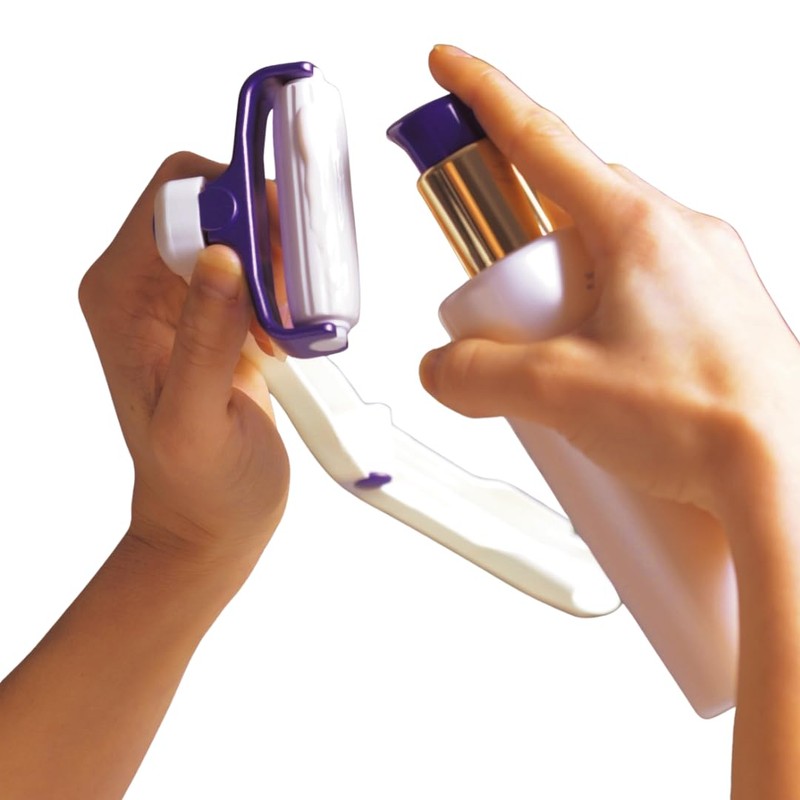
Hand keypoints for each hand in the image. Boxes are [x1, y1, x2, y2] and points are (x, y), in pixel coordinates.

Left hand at [79, 152, 288, 562]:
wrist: (209, 520)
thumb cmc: (198, 486)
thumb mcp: (198, 419)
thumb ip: (205, 339)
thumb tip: (223, 256)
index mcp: (121, 295)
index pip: (173, 199)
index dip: (233, 204)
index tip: (283, 245)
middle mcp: (144, 286)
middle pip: (211, 203)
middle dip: (266, 230)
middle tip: (298, 283)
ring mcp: (182, 299)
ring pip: (241, 232)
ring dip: (281, 261)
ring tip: (292, 319)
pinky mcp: (217, 317)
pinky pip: (258, 269)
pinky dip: (286, 287)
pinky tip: (289, 333)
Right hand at [419, 47, 799, 799]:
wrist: (792, 480)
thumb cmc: (708, 423)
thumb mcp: (559, 394)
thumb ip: (474, 373)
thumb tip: (443, 366)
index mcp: (634, 228)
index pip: (540, 141)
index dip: (484, 96)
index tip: (449, 67)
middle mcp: (674, 236)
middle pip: (561, 218)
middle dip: (520, 267)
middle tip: (509, 331)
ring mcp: (696, 276)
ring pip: (596, 266)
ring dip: (560, 313)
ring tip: (565, 382)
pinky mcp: (705, 316)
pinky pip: (631, 301)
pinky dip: (598, 335)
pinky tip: (599, 392)